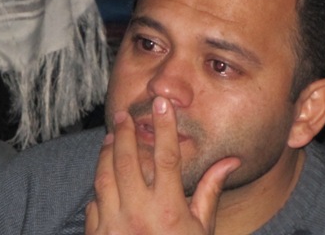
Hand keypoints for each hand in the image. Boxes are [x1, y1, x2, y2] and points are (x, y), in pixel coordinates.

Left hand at [85, 97, 240, 234]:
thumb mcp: (202, 229)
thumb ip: (210, 191)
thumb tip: (230, 161)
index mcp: (168, 210)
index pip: (167, 157)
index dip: (166, 127)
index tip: (162, 103)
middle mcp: (137, 214)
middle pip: (127, 160)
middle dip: (126, 132)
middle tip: (125, 114)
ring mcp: (113, 224)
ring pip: (104, 176)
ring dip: (106, 153)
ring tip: (111, 138)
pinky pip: (94, 202)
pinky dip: (99, 187)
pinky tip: (103, 176)